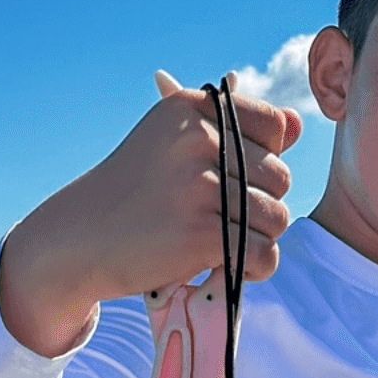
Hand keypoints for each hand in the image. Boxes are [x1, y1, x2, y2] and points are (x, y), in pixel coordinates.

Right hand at [0, 73, 301, 356]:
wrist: (80, 236)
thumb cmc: (137, 190)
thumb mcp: (178, 144)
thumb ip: (241, 131)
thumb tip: (297, 123)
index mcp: (193, 108)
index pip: (275, 129)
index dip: (262, 161)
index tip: (225, 178)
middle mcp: (197, 140)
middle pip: (281, 178)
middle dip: (259, 205)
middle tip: (217, 218)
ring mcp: (199, 187)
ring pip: (277, 218)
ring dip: (256, 238)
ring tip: (218, 240)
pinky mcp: (200, 234)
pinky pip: (264, 255)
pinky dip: (253, 268)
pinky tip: (224, 264)